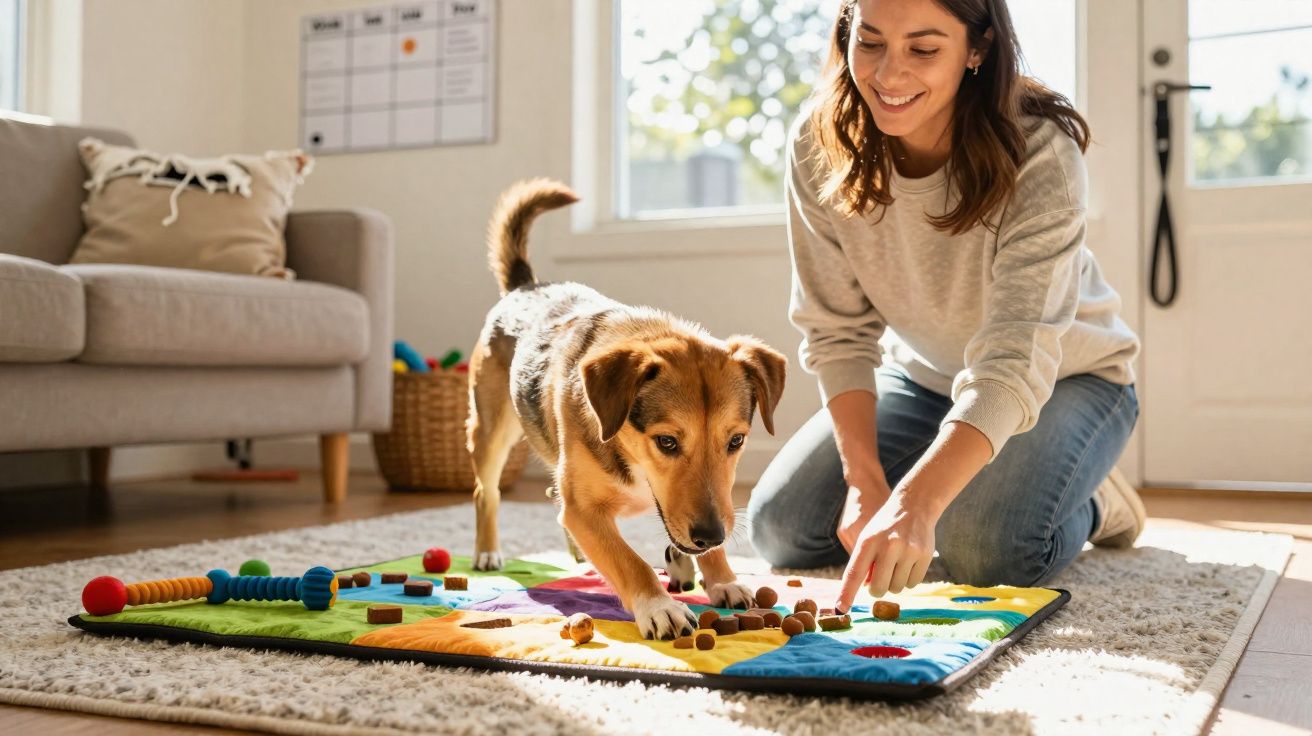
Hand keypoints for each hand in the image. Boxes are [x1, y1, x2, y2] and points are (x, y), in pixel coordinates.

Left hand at [835, 492, 935, 612]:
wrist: (914, 506)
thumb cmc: (885, 527)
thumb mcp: (868, 538)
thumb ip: (863, 563)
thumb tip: (864, 589)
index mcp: (868, 541)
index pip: (854, 573)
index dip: (847, 593)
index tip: (841, 609)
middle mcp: (888, 546)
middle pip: (878, 588)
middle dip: (877, 589)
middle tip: (878, 580)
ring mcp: (908, 551)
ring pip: (897, 588)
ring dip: (894, 583)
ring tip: (895, 564)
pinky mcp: (924, 556)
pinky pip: (913, 584)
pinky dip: (908, 579)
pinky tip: (908, 562)